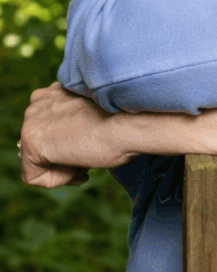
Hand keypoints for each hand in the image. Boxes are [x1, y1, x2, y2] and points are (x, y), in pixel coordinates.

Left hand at [19, 82, 137, 187]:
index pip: (47, 126)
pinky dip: (58, 180)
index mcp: (54, 91)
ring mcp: (31, 122)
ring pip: (35, 160)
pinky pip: (33, 175)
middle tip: (89, 157)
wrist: (131, 125)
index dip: (67, 143)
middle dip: (62, 155)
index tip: (89, 147)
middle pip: (39, 143)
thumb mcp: (94, 115)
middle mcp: (37, 102)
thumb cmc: (125, 122)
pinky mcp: (32, 143)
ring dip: (61, 167)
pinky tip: (81, 168)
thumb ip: (76, 120)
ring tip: (86, 162)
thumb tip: (70, 142)